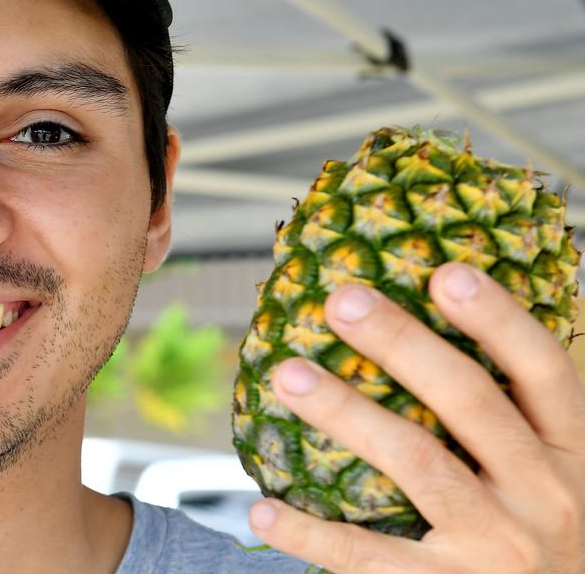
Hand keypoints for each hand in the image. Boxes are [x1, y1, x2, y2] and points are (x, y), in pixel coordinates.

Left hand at [248, 262, 584, 573]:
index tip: (445, 272)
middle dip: (403, 344)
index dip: (498, 318)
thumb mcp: (552, 474)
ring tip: (289, 373)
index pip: (543, 370)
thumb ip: (511, 415)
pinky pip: (368, 557)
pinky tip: (263, 510)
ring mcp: (498, 546)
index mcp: (573, 454)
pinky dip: (310, 534)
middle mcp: (545, 496)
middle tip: (342, 301)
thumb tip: (423, 325)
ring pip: (416, 462)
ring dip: (346, 412)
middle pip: (470, 401)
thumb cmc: (541, 535)